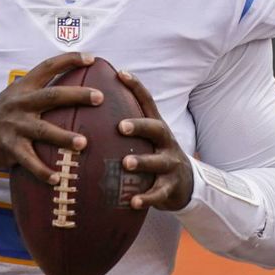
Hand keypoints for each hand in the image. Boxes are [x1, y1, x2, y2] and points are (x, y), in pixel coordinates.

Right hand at [0, 52, 101, 184]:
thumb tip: (75, 87)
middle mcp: (20, 103)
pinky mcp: (9, 147)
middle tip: (99, 97)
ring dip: (64, 138)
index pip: (48, 67)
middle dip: (78, 95)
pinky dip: (43, 171)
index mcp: (24, 88)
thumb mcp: (16, 96)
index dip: (69, 60)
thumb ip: (39, 91)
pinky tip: (57, 179)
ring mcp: (15, 125)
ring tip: (83, 144)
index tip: (92, 59)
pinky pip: (29, 161)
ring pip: (43, 130)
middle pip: (52, 96)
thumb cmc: (3, 114)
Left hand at [116, 70, 193, 210]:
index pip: (148, 102)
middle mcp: (166, 142)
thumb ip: (126, 124)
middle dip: (139, 126)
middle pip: (156, 128)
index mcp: (156, 128)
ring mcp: (170, 164)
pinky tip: (133, 202)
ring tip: (126, 163)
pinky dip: (147, 198)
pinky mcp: (171, 187)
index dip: (136, 87)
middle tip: (120, 126)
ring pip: (157, 161)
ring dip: (142, 161)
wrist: (185, 185)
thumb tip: (89, 106)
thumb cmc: (155, 156)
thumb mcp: (146, 138)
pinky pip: (159, 193)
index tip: (120, 73)